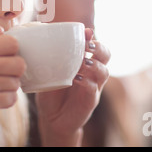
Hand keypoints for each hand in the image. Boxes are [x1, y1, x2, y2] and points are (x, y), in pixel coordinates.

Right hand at [0, 26, 25, 145]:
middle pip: (19, 63)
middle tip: (3, 77)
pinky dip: (5, 102)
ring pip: (16, 83)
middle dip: (14, 72)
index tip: (5, 59)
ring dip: (8, 89)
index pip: (11, 42)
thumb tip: (1, 30)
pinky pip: (12, 99)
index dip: (12, 52)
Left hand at [35, 28, 109, 145]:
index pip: (96, 45)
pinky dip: (87, 82)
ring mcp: (93, 87)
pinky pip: (93, 89)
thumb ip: (51, 56)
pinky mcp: (90, 101)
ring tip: (83, 62)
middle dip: (99, 48)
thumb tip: (45, 33)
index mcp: (85, 62)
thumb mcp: (49, 71)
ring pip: (104, 72)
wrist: (51, 118)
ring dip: (94, 64)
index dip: (93, 38)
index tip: (85, 32)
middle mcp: (92, 73)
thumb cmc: (51, 91)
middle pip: (106, 55)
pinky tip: (76, 79)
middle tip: (88, 46)